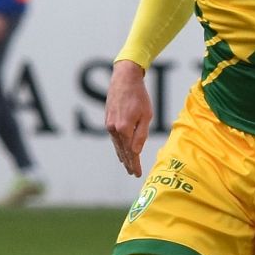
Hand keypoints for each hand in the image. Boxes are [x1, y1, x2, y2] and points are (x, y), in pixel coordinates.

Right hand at [105, 60, 152, 177]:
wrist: (124, 79)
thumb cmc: (139, 96)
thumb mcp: (146, 116)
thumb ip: (141, 135)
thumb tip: (136, 152)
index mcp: (125, 129)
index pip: (131, 152)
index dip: (135, 164)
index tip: (138, 174)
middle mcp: (114, 129)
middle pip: (122, 151)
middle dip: (128, 163)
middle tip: (133, 174)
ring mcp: (109, 125)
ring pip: (117, 145)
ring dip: (122, 156)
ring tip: (127, 166)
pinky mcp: (107, 120)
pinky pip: (114, 138)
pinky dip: (118, 146)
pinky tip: (120, 151)